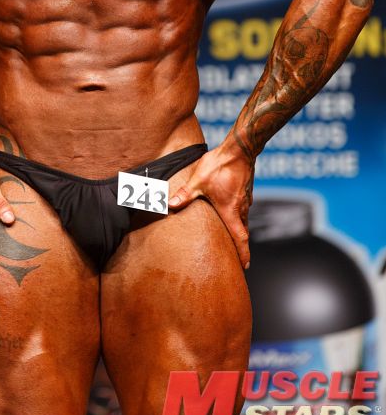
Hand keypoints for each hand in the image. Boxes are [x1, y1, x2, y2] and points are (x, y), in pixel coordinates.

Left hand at [168, 145, 253, 268]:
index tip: (245, 266)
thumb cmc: (220, 165)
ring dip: (238, 230)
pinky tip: (230, 211)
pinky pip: (243, 208)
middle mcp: (241, 208)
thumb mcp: (198, 181)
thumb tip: (169, 205)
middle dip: (240, 245)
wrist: (240, 148)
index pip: (240, 238)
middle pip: (242, 231)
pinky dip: (238, 216)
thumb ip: (185, 194)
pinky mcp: (246, 190)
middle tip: (237, 258)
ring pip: (243, 220)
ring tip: (232, 237)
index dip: (243, 254)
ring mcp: (246, 199)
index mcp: (231, 211)